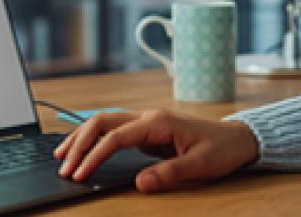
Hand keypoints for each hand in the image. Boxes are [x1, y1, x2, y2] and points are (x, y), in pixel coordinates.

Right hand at [54, 109, 259, 192]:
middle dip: (79, 143)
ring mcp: (147, 121)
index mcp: (158, 122)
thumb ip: (169, 173)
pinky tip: (83, 149)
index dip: (94, 156)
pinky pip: (115, 130)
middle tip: (63, 167)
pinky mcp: (148, 130)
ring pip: (106, 122)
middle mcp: (149, 116)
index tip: (80, 174)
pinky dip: (95, 139)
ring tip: (62, 157)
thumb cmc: (222, 149)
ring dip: (82, 138)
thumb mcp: (200, 165)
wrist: (238, 138)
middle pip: (102, 122)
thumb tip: (140, 183)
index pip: (116, 136)